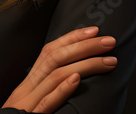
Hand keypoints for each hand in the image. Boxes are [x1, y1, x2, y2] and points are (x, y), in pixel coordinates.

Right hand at [2, 25, 117, 112]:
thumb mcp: (30, 103)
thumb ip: (45, 90)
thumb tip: (72, 76)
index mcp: (28, 84)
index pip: (48, 52)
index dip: (71, 38)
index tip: (92, 31)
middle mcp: (26, 89)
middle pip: (54, 58)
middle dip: (84, 46)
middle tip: (108, 41)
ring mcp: (28, 103)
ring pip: (54, 75)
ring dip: (84, 64)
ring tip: (107, 61)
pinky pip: (46, 102)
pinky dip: (61, 89)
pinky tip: (76, 79)